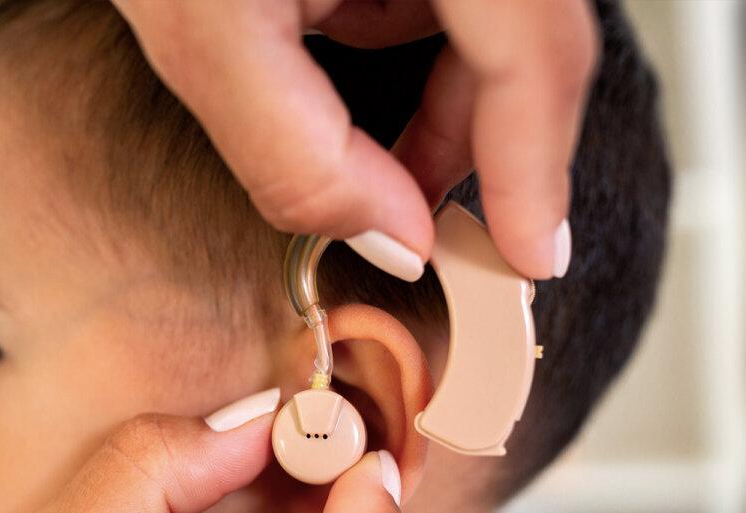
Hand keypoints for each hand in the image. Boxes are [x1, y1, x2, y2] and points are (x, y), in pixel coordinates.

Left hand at [111, 0, 597, 279]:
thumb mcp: (208, 36)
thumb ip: (299, 154)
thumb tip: (392, 236)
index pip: (537, 56)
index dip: (537, 172)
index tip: (528, 256)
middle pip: (534, 41)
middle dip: (483, 143)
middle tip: (435, 223)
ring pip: (501, 18)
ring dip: (448, 94)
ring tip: (379, 144)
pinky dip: (410, 32)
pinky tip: (343, 35)